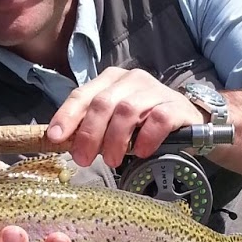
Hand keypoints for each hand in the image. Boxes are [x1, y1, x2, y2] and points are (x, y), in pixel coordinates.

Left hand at [43, 68, 205, 166]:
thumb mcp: (113, 122)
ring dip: (115, 140)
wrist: (187, 122)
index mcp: (110, 80)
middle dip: (89, 134)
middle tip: (84, 159)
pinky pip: (157, 119)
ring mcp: (154, 89)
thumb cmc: (144, 123)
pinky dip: (146, 138)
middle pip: (102, 103)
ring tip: (112, 161)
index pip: (82, 94)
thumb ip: (91, 126)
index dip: (66, 116)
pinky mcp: (175, 105)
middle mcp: (131, 79)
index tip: (55, 138)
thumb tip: (61, 141)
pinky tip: (141, 152)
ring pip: (127, 111)